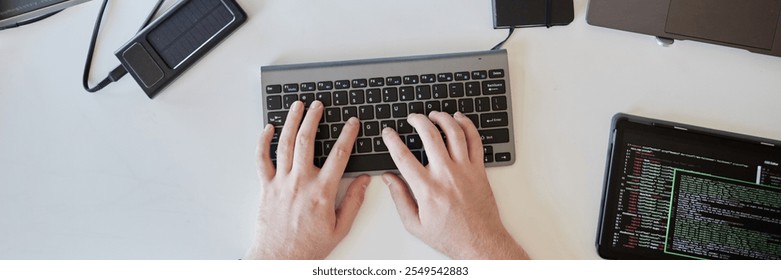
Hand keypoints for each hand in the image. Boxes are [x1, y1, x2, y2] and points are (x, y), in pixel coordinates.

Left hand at [246, 100, 370, 258]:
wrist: (279, 258)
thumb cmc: (309, 246)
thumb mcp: (340, 227)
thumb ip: (354, 201)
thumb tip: (365, 181)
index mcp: (322, 191)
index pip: (339, 155)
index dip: (347, 135)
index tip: (352, 123)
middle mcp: (300, 182)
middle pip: (307, 141)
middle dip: (314, 118)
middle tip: (318, 105)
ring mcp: (281, 183)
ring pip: (285, 144)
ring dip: (292, 122)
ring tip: (297, 106)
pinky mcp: (266, 187)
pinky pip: (262, 159)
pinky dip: (264, 142)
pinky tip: (269, 129)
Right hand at [381, 112, 528, 259]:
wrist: (480, 242)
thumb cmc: (449, 236)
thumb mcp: (415, 224)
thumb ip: (399, 198)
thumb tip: (389, 178)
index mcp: (427, 189)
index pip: (403, 156)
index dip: (392, 140)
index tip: (388, 133)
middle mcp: (446, 175)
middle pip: (429, 136)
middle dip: (417, 121)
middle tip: (412, 118)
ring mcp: (465, 170)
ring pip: (454, 133)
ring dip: (442, 118)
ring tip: (433, 115)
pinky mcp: (479, 170)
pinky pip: (475, 141)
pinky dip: (467, 126)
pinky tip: (459, 119)